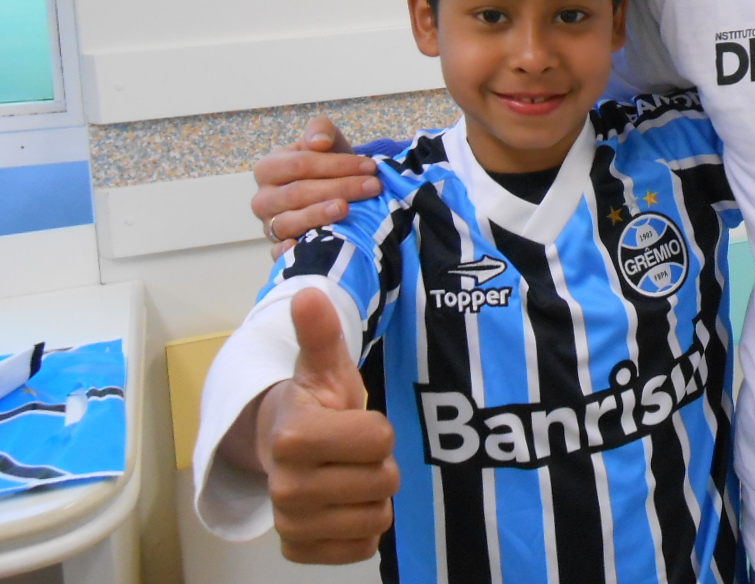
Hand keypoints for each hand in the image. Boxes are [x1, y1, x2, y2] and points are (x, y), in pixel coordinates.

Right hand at [252, 117, 379, 256]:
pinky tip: (308, 247)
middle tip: (373, 186)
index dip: (336, 164)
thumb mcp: (326, 142)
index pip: (300, 164)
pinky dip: (291, 252)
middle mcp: (263, 199)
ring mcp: (270, 226)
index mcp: (269, 168)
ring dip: (321, 215)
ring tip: (347, 209)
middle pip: (299, 193)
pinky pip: (280, 254)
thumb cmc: (327, 166)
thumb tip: (319, 142)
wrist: (333, 192)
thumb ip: (321, 131)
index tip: (369, 166)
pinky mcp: (278, 249)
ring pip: (291, 221)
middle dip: (339, 188)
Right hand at [255, 289, 397, 564]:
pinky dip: (362, 528)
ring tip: (347, 474)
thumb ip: (321, 334)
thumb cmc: (314, 404)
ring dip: (373, 496)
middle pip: (383, 481)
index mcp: (293, 438)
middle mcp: (286, 488)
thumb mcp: (324, 368)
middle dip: (378, 463)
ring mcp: (292, 525)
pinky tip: (342, 505)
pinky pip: (363, 547)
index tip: (351, 420)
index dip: (377, 429)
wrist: (281, 450)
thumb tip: (308, 293)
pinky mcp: (301, 552)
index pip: (379, 440)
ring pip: (377, 517)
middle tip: (351, 450)